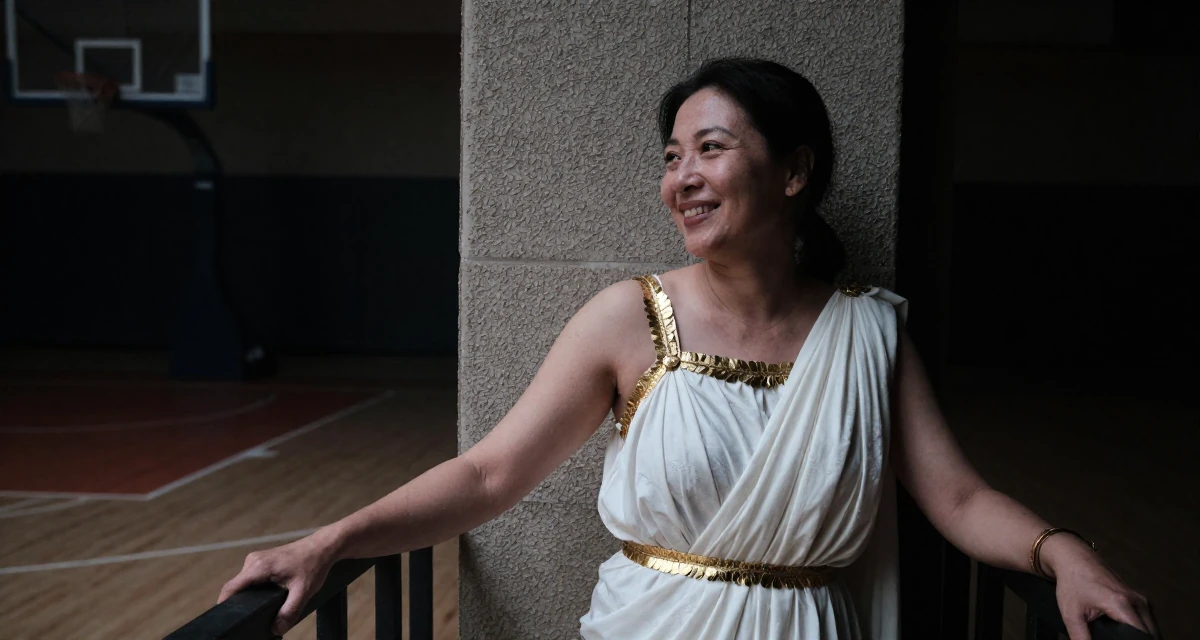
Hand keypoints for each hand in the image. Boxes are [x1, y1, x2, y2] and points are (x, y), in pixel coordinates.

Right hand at [218, 529, 340, 635]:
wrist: (322, 547)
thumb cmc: (313, 565)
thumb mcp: (303, 591)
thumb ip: (289, 612)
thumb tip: (276, 629)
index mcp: (258, 567)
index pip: (230, 588)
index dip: (225, 604)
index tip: (226, 618)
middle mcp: (253, 561)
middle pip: (236, 588)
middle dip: (240, 603)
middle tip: (252, 617)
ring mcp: (256, 560)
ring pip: (244, 583)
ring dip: (249, 596)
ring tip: (262, 607)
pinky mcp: (262, 561)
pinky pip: (251, 578)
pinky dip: (255, 589)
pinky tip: (267, 597)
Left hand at [1042, 534, 1159, 638]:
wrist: (1073, 558)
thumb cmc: (1072, 581)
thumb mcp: (1071, 614)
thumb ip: (1080, 637)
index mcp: (1122, 604)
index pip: (1141, 637)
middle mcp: (1137, 601)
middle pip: (1150, 634)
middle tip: (1117, 638)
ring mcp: (1140, 599)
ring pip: (1150, 629)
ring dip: (1140, 636)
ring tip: (1120, 636)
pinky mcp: (1138, 599)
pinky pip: (1146, 621)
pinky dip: (1139, 629)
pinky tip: (1126, 633)